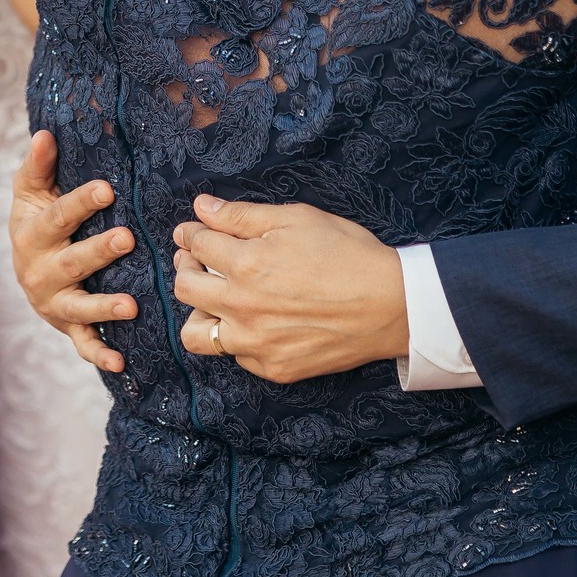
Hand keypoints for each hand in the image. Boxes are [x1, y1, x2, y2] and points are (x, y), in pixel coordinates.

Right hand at [9, 130, 137, 374]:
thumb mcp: (30, 190)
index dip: (80, 203)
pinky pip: (83, 342)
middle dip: (99, 252)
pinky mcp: (66, 325)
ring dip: (104, 306)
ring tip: (131, 304)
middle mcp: (38, 271)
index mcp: (31, 234)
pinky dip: (99, 353)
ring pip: (78, 305)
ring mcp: (53, 302)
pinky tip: (121, 360)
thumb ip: (39, 164)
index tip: (107, 188)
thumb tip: (45, 133)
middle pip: (71, 262)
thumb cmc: (36, 218)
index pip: (57, 217)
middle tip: (127, 237)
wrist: (24, 265)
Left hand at [173, 195, 407, 382]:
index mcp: (246, 264)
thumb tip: (203, 207)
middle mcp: (243, 307)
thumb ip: (243, 215)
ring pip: (196, 334)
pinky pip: (235, 356)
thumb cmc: (347, 253)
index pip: (196, 245)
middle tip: (198, 259)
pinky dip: (235, 337)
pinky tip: (253, 321)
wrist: (391, 305)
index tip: (192, 231)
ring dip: (199, 311)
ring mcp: (256, 344)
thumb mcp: (296, 219)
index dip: (190, 233)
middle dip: (185, 266)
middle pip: (185, 288)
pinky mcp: (274, 368)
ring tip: (217, 297)